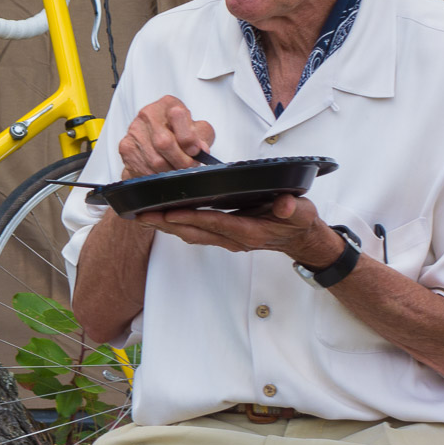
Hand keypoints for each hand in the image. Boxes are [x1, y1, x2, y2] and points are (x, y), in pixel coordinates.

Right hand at [118, 96, 215, 178]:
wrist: (155, 143)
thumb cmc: (179, 134)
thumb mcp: (198, 130)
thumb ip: (202, 137)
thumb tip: (201, 149)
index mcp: (168, 104)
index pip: (177, 116)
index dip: (188, 138)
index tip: (195, 150)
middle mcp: (148, 114)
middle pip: (164, 142)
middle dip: (181, 160)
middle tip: (190, 166)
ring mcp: (135, 130)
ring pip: (155, 160)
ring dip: (171, 170)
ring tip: (177, 168)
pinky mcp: (126, 147)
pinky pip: (144, 168)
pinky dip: (158, 175)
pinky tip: (163, 171)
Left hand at [135, 193, 343, 266]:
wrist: (299, 239)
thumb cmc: (298, 222)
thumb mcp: (301, 211)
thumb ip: (293, 208)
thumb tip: (285, 205)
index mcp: (250, 232)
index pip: (217, 223)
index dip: (193, 218)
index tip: (170, 211)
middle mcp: (234, 239)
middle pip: (194, 232)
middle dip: (167, 224)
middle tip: (142, 214)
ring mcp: (226, 239)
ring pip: (190, 234)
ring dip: (166, 226)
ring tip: (142, 215)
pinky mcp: (221, 236)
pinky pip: (194, 232)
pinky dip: (175, 224)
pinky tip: (160, 216)